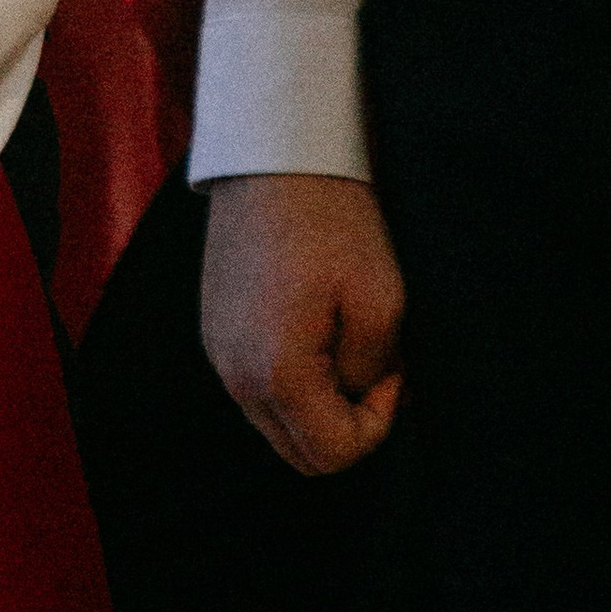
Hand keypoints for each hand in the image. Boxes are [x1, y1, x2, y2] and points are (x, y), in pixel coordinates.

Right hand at [201, 172, 405, 476]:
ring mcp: (218, 356)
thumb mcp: (381, 297)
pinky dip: (293, 377)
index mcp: (275, 375)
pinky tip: (318, 325)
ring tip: (349, 338)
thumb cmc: (335, 222)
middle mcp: (234, 378)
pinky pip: (256, 386)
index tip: (396, 368)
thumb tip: (366, 394)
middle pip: (298, 452)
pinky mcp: (214, 332)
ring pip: (276, 422)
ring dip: (320, 402)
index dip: (379, 424)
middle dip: (347, 423)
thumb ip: (374, 369)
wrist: (276, 156)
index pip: (332, 455)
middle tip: (378, 365)